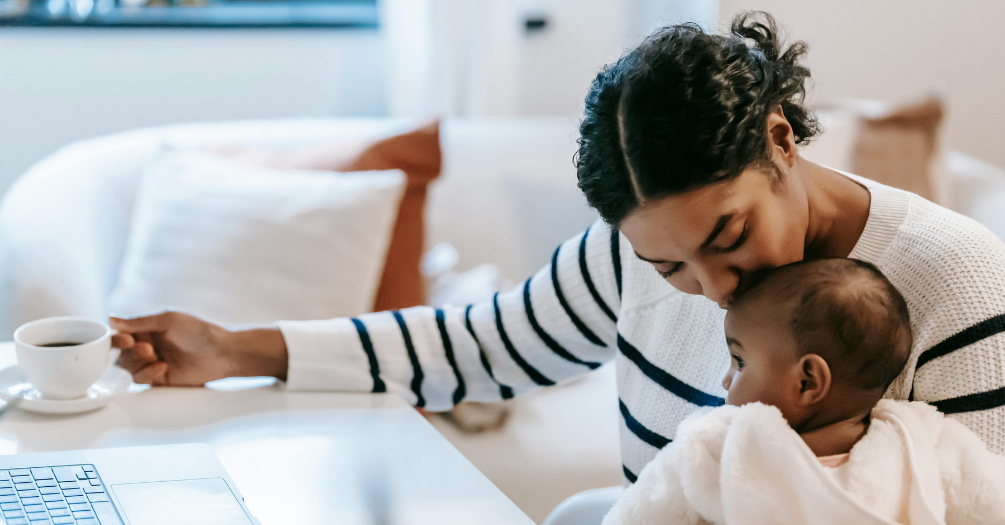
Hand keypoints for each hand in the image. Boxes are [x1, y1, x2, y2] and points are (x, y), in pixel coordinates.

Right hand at [111, 311, 287, 385]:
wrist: (221, 354)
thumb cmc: (199, 332)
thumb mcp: (168, 321)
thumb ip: (139, 322)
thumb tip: (110, 319)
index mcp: (148, 327)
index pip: (121, 333)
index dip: (117, 338)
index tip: (127, 339)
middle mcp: (147, 344)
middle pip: (121, 352)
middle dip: (130, 351)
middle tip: (147, 348)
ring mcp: (152, 361)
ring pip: (128, 366)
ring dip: (137, 362)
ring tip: (154, 355)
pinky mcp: (159, 378)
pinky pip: (141, 379)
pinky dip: (148, 374)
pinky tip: (162, 367)